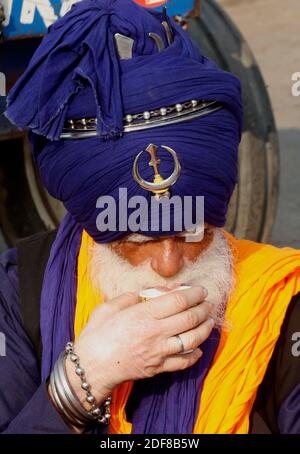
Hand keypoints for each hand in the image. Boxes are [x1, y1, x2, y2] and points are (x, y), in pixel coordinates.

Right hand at [66, 286, 213, 408]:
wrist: (91, 368)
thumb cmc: (97, 335)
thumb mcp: (109, 307)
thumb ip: (130, 297)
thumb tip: (146, 293)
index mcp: (144, 314)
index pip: (179, 301)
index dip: (194, 294)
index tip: (201, 290)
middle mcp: (156, 332)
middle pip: (190, 318)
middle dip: (203, 309)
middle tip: (208, 303)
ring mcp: (159, 352)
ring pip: (192, 340)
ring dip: (205, 329)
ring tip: (209, 321)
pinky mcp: (158, 367)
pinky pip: (183, 362)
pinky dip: (195, 355)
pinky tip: (198, 348)